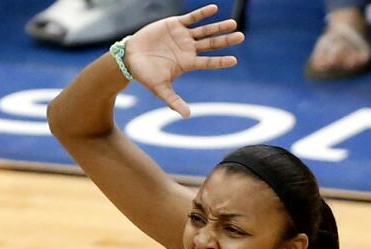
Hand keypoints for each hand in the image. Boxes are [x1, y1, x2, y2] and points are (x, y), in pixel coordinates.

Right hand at [123, 3, 243, 116]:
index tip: (234, 60)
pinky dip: (202, 13)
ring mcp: (183, 36)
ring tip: (233, 23)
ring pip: (205, 30)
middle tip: (241, 36)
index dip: (221, 61)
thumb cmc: (145, 75)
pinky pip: (192, 18)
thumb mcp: (160, 89)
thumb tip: (187, 116)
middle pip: (212, 44)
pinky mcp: (175, 25)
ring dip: (219, 27)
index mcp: (187, 63)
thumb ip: (174, 101)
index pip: (209, 62)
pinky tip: (214, 9)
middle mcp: (188, 49)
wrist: (129, 57)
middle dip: (226, 40)